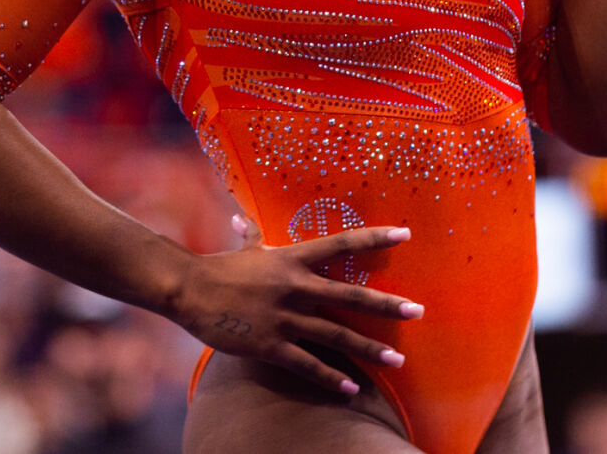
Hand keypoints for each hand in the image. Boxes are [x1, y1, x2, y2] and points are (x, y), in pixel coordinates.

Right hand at [167, 214, 422, 394]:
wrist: (187, 289)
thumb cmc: (218, 269)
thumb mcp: (243, 250)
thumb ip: (249, 234)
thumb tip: (239, 216)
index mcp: (293, 259)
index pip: (342, 244)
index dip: (375, 238)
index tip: (405, 234)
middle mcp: (295, 286)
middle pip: (350, 295)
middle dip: (386, 305)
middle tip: (418, 311)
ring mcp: (284, 317)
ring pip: (336, 335)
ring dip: (369, 349)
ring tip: (397, 360)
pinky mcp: (270, 345)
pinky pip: (306, 364)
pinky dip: (330, 378)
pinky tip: (351, 389)